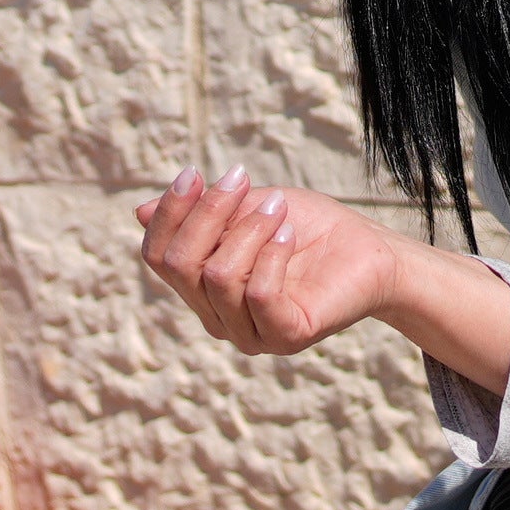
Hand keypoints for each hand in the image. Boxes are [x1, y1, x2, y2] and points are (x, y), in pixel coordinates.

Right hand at [136, 164, 413, 356]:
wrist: (370, 251)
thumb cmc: (309, 229)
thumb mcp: (249, 208)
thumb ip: (202, 213)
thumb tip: (139, 211)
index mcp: (200, 288)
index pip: (157, 256)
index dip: (169, 213)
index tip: (196, 173)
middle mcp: (217, 318)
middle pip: (181, 265)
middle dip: (209, 212)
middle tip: (242, 178)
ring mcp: (250, 334)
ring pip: (218, 276)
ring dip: (248, 229)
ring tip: (278, 208)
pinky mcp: (286, 336)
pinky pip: (259, 294)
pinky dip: (272, 255)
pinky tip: (290, 234)